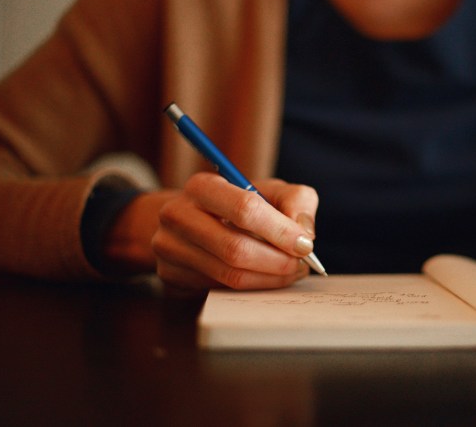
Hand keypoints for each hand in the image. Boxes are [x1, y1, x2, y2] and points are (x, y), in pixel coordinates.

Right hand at [151, 173, 317, 290]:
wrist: (188, 221)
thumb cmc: (237, 205)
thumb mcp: (268, 191)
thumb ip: (295, 201)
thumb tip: (304, 234)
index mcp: (203, 186)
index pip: (245, 209)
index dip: (280, 230)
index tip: (305, 245)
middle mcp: (178, 215)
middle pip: (236, 248)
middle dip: (278, 261)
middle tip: (302, 265)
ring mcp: (169, 248)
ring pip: (229, 274)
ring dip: (270, 278)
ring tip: (291, 271)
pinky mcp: (171, 275)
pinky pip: (221, 289)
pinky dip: (254, 286)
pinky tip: (269, 277)